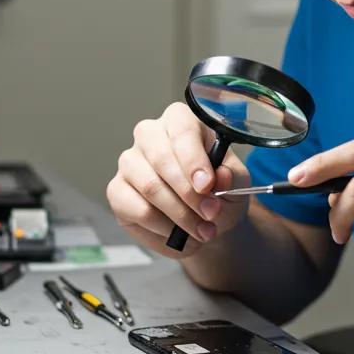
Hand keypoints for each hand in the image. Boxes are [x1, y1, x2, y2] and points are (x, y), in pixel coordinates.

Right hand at [106, 102, 250, 257]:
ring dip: (180, 215)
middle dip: (189, 193)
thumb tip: (220, 176)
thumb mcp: (237, 183)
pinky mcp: (117, 191)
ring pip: (150, 187)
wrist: (204, 219)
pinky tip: (178, 233)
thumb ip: (232, 177)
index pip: (182, 130)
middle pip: (161, 158)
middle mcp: (149, 135)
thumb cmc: (219, 191)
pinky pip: (138, 211)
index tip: (207, 186)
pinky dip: (163, 228)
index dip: (194, 159)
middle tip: (211, 215)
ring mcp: (129, 162)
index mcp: (181, 120)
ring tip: (203, 231)